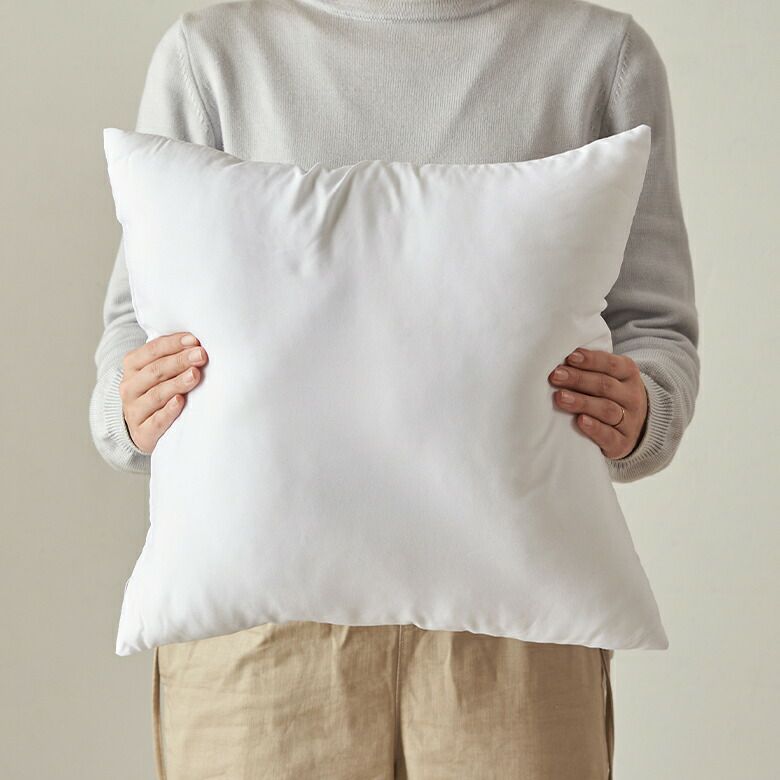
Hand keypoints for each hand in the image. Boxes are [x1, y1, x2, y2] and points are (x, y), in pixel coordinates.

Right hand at [119, 332, 208, 453]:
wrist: (144, 428)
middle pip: (155, 371)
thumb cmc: (159, 391)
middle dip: (180, 361)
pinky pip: (156, 421)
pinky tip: (180, 401)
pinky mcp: (142, 433)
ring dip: (177, 383)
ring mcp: (134, 411)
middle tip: (201, 355)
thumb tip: (197, 343)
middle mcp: (129, 388)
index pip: (152, 351)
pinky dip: (168, 411)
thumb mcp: (160, 371)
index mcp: (132, 366)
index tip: (194, 340)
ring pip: (156, 394)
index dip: (173, 344)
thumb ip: (173, 356)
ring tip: (195, 375)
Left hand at [548, 347, 648, 458]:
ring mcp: (630, 421)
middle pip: (605, 386)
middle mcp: (632, 397)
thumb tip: (559, 360)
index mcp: (628, 375)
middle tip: (556, 376)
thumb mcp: (608, 377)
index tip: (570, 357)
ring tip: (560, 397)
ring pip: (607, 409)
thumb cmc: (609, 396)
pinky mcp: (623, 443)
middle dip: (578, 379)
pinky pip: (609, 436)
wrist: (632, 428)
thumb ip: (589, 369)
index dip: (592, 360)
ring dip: (582, 402)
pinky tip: (580, 421)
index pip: (612, 364)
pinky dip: (595, 429)